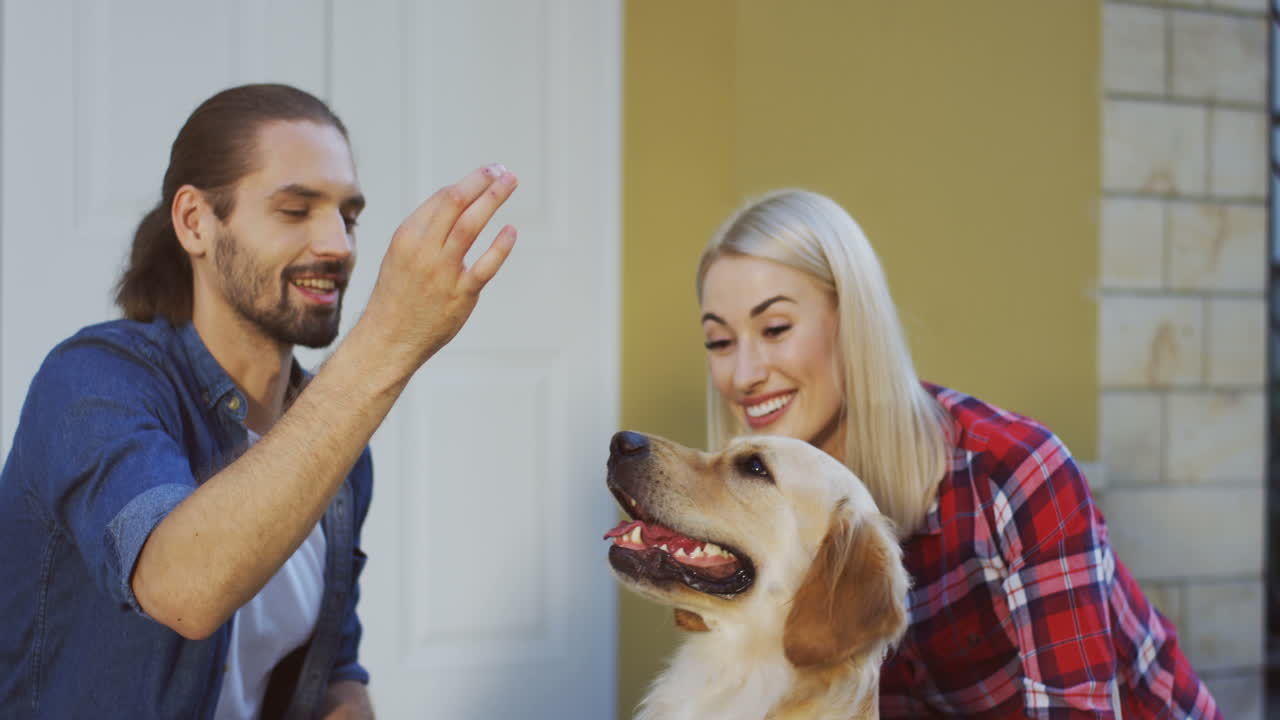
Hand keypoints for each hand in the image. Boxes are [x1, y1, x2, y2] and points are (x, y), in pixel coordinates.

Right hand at [358, 164, 518, 373]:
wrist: (389, 337)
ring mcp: (442, 273)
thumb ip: (428, 229)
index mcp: (407, 236)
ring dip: (492, 200)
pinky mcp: (460, 295)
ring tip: (510, 182)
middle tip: (501, 169)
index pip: (441, 199)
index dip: (467, 183)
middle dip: (480, 182)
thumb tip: (458, 199)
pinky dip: (499, 247)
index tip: (486, 175)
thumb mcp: (402, 253)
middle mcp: (423, 250)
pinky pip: (484, 267)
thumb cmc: (399, 292)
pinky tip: (510, 231)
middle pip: (455, 204)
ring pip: (469, 227)